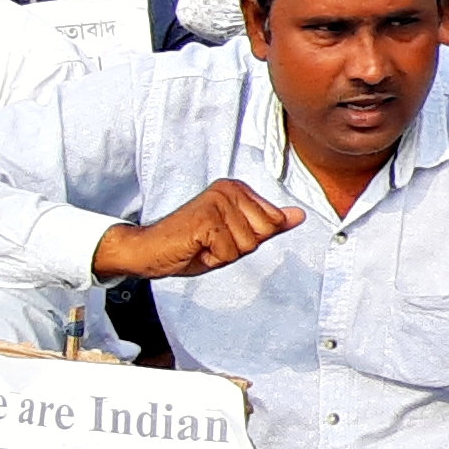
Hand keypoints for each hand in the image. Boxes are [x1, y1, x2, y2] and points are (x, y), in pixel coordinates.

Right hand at [93, 178, 307, 279]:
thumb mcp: (236, 236)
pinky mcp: (207, 218)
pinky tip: (195, 248)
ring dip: (225, 254)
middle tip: (211, 242)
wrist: (148, 251)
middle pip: (264, 233)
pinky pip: (230, 252)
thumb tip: (300, 215)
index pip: (274, 222)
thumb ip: (268, 224)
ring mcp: (218, 201)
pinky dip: (213, 259)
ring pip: (248, 245)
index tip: (223, 237)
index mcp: (239, 189)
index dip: (249, 240)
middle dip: (240, 248)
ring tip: (202, 245)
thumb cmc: (191, 245)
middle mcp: (230, 189)